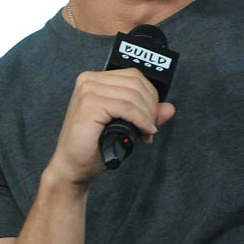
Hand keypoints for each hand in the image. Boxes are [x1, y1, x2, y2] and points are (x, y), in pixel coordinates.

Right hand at [47, 67, 174, 185]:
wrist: (74, 167)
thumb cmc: (93, 147)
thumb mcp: (126, 126)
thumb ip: (146, 114)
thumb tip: (169, 108)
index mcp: (95, 80)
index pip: (134, 76)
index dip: (150, 96)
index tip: (152, 118)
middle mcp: (89, 81)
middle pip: (136, 84)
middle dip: (151, 107)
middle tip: (150, 127)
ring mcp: (88, 91)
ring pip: (133, 95)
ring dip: (147, 116)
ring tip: (146, 132)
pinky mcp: (89, 105)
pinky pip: (127, 107)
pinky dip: (141, 120)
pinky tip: (143, 131)